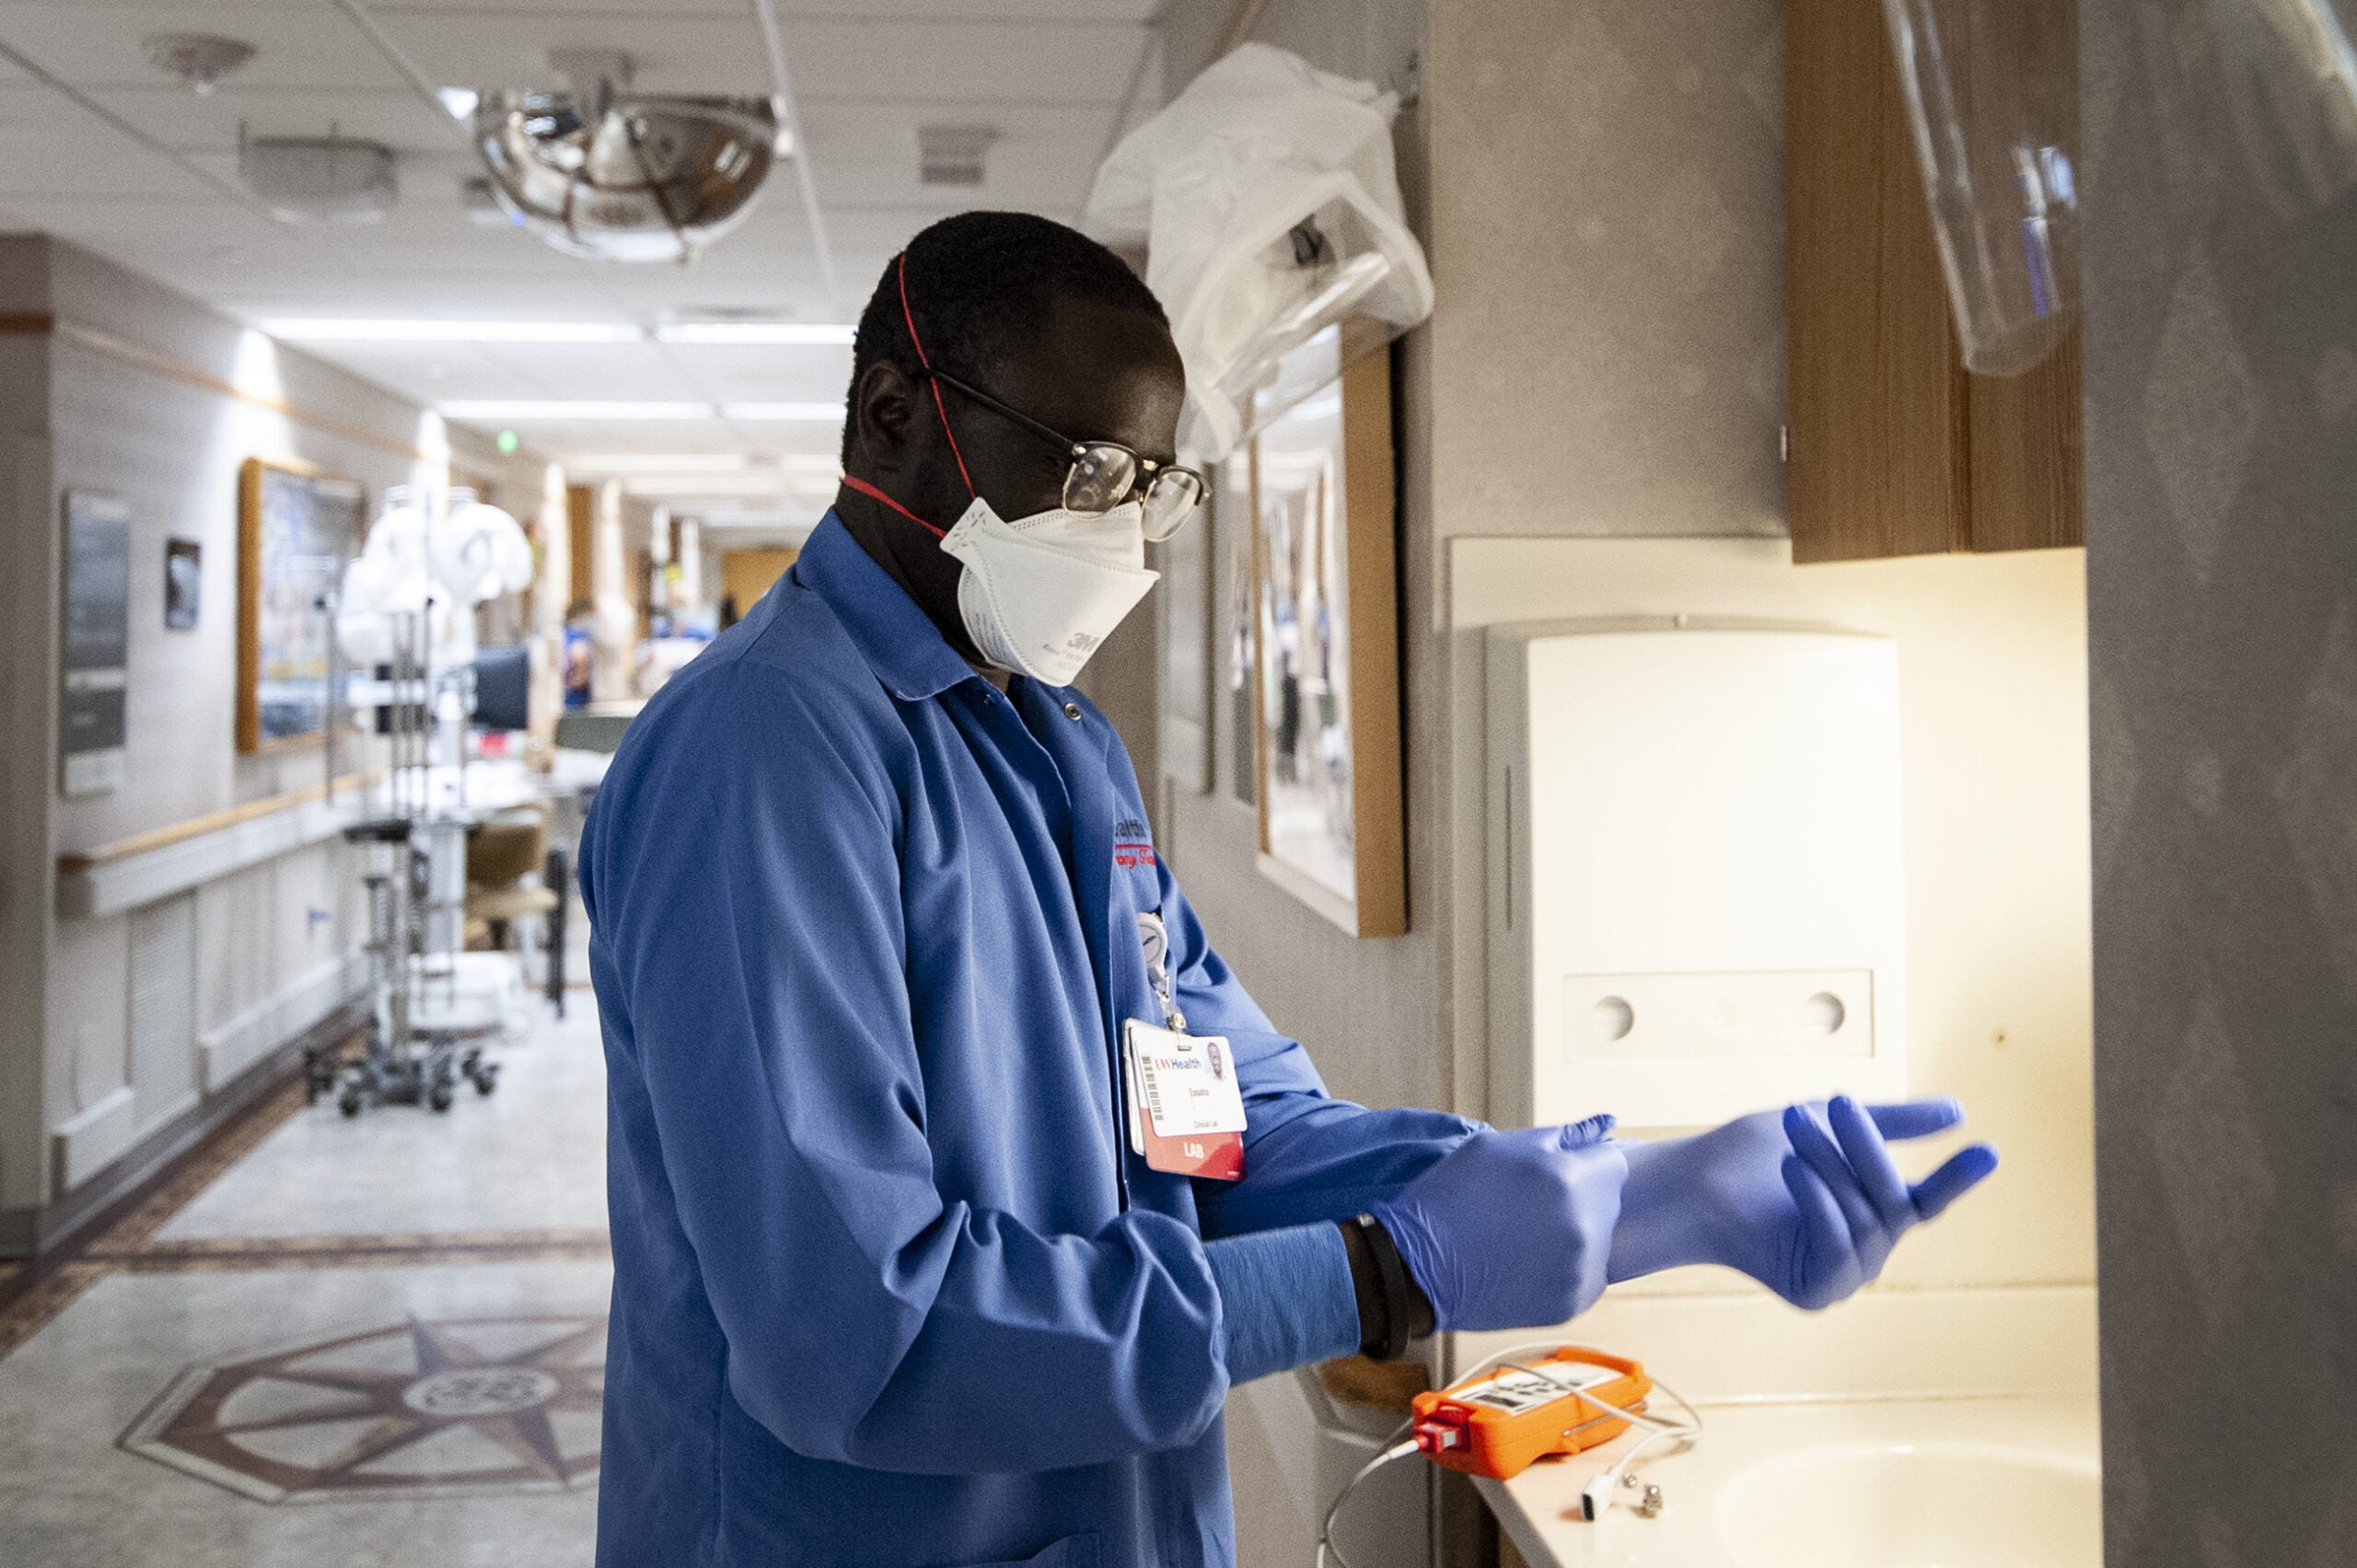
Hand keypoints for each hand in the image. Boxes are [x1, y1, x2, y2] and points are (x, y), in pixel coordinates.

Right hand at [1371, 1116, 1625, 1331]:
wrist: (1418, 1266)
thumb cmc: (1454, 1195)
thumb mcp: (1499, 1147)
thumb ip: (1562, 1135)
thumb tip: (1610, 1122)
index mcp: (1568, 1178)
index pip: (1614, 1164)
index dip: (1585, 1166)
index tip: (1555, 1175)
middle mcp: (1583, 1223)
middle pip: (1609, 1201)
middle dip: (1581, 1198)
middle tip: (1531, 1206)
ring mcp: (1580, 1268)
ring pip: (1600, 1239)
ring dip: (1575, 1233)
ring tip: (1525, 1236)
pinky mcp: (1573, 1302)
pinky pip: (1589, 1274)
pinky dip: (1567, 1268)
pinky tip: (1528, 1263)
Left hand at [1608, 1096, 1997, 1310]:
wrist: (1690, 1183)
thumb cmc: (1751, 1156)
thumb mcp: (1826, 1123)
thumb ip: (1890, 1122)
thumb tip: (1959, 1110)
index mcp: (1874, 1213)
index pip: (1927, 1197)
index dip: (1957, 1176)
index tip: (1991, 1150)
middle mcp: (1868, 1249)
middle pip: (1893, 1199)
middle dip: (1864, 1147)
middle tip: (1837, 1103)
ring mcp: (1845, 1275)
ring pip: (1865, 1217)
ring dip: (1828, 1166)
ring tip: (1794, 1128)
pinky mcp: (1816, 1292)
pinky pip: (1837, 1245)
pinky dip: (1817, 1203)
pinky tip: (1793, 1173)